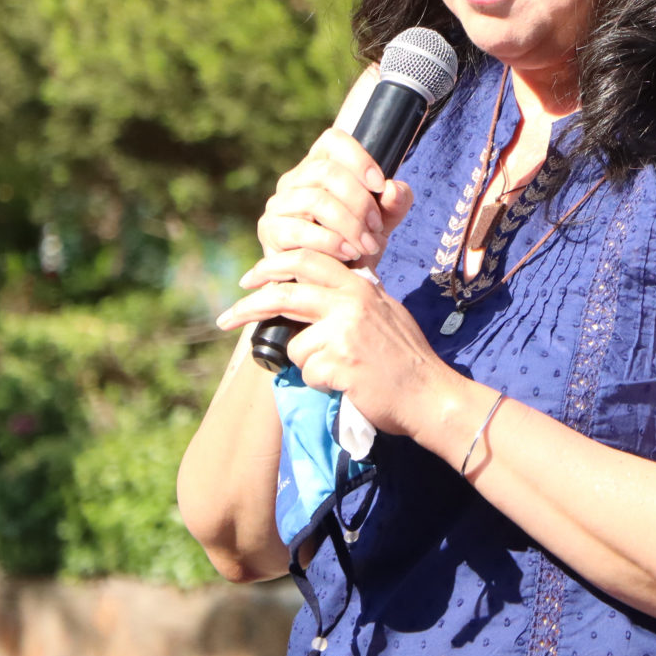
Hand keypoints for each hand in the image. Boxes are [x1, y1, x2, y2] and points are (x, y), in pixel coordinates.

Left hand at [215, 251, 444, 436]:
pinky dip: (323, 384)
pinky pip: (308, 374)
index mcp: (361, 287)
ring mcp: (345, 331)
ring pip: (297, 346)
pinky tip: (349, 385)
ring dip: (311, 365)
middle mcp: (352, 302)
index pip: (307, 260)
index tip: (251, 279)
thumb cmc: (407, 360)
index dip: (272, 267)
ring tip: (343, 373)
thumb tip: (320, 290)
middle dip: (248, 305)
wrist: (430, 395)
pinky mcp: (340, 361)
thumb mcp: (385, 313)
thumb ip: (354, 299)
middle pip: (284, 294)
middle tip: (226, 318)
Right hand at [257, 126, 413, 269]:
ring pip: (314, 200)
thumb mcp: (383, 223)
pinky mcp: (270, 231)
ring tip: (367, 246)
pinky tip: (348, 253)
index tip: (380, 185)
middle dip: (359, 201)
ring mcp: (278, 204)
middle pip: (326, 171)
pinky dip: (330, 243)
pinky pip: (298, 230)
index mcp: (320, 166)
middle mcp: (294, 180)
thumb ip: (394, 204)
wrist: (330, 284)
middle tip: (377, 227)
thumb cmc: (356, 245)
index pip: (333, 140)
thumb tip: (394, 188)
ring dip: (348, 225)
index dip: (359, 158)